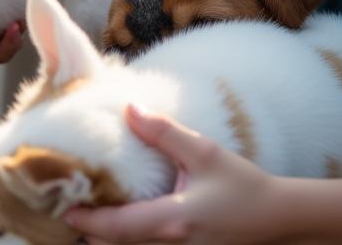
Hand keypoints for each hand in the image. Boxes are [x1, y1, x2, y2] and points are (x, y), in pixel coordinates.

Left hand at [65, 105, 277, 244]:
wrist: (277, 220)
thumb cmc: (242, 185)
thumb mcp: (204, 152)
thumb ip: (164, 132)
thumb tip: (129, 109)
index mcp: (173, 222)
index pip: (117, 228)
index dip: (87, 219)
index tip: (64, 206)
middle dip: (90, 232)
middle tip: (67, 206)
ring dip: (106, 239)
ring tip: (86, 215)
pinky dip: (127, 243)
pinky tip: (119, 226)